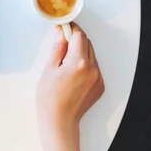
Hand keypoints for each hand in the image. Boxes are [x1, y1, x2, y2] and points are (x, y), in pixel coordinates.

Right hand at [36, 24, 104, 147]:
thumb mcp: (49, 69)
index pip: (79, 36)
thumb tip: (61, 31)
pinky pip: (94, 68)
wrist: (59, 121)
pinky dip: (85, 65)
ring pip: (91, 55)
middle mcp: (92, 69)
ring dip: (80, 53)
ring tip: (65, 65)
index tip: (63, 28)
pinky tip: (72, 75)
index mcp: (78, 63)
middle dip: (75, 41)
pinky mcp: (100, 86)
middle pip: (87, 43)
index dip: (70, 29)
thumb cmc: (50, 98)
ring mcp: (98, 78)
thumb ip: (58, 47)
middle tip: (61, 47)